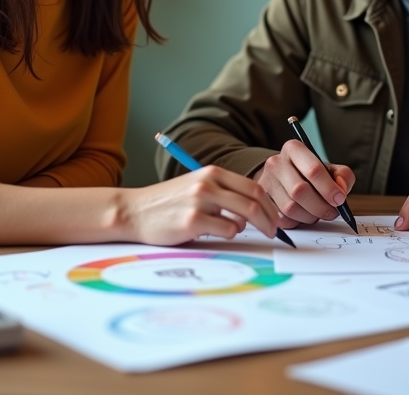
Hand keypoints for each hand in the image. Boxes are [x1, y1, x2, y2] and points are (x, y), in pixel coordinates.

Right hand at [120, 166, 281, 244]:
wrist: (134, 211)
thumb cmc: (168, 203)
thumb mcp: (197, 187)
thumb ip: (223, 193)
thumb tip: (254, 210)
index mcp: (212, 172)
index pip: (254, 186)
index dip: (270, 204)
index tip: (274, 217)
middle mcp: (208, 183)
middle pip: (254, 201)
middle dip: (269, 220)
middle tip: (272, 232)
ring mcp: (200, 201)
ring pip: (244, 216)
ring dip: (249, 228)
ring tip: (237, 231)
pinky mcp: (193, 221)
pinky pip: (227, 231)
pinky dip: (228, 235)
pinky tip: (214, 233)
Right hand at [252, 139, 355, 227]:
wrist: (285, 178)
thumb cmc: (310, 174)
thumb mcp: (329, 169)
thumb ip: (343, 176)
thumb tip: (341, 189)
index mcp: (294, 149)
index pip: (313, 169)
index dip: (329, 188)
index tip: (340, 199)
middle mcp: (276, 162)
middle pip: (300, 191)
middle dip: (320, 206)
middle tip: (332, 212)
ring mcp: (266, 181)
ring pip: (290, 207)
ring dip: (310, 216)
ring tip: (318, 213)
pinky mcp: (262, 200)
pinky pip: (282, 218)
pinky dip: (297, 222)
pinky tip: (303, 216)